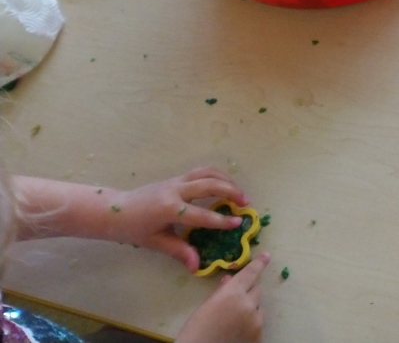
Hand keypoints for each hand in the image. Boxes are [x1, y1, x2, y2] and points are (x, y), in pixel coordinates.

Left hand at [111, 167, 248, 272]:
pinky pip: (200, 172)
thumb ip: (180, 251)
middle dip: (230, 191)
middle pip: (210, 184)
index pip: (201, 214)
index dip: (221, 220)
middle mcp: (176, 190)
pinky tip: (223, 184)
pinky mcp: (176, 178)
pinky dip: (216, 175)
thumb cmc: (133, 229)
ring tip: (238, 191)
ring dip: (226, 179)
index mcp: (170, 209)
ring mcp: (176, 181)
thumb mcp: (156, 242)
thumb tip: (197, 266)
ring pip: (207, 172)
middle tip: (245, 202)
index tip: (238, 223)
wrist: (114, 211)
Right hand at [175, 252, 269, 342]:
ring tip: (234, 320)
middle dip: (247, 292)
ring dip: (250, 309)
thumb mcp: (206, 306)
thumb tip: (229, 280)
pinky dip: (250, 324)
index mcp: (233, 293)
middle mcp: (248, 305)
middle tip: (235, 300)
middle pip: (256, 290)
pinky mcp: (258, 336)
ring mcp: (256, 322)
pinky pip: (258, 323)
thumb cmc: (196, 330)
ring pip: (258, 308)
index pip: (250, 274)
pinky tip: (238, 331)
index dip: (259, 263)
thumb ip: (221, 291)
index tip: (267, 256)